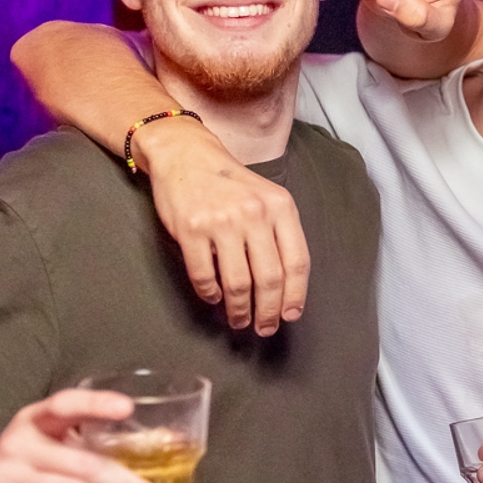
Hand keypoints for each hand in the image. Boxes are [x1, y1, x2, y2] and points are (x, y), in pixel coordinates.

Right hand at [0, 392, 171, 482]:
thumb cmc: (19, 476)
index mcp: (33, 423)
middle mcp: (17, 446)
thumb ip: (86, 451)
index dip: (95, 404)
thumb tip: (156, 458)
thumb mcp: (44, 452)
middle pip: (83, 464)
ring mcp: (3, 479)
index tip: (128, 408)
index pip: (64, 404)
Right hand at [137, 118, 309, 333]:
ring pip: (237, 282)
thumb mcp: (268, 199)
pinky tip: (214, 298)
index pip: (296, 262)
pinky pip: (204, 275)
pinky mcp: (191, 229)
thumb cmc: (231, 183)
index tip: (290, 315)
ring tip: (239, 319)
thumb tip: (287, 286)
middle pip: (269, 278)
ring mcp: (222, 222)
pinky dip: (210, 293)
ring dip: (239, 309)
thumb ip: (280, 235)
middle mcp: (254, 214)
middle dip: (268, 311)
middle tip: (264, 327)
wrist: (186, 154)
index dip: (295, 295)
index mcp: (280, 208)